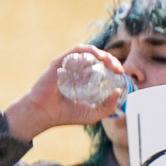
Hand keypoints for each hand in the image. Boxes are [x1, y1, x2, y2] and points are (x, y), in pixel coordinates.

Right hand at [5, 44, 122, 143]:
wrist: (43, 114)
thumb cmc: (64, 115)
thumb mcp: (92, 114)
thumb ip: (108, 107)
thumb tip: (119, 92)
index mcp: (82, 78)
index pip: (100, 66)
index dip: (113, 66)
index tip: (121, 73)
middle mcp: (75, 69)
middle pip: (96, 57)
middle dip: (111, 59)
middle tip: (119, 69)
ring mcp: (67, 64)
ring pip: (88, 51)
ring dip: (102, 54)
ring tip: (111, 63)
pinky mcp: (60, 61)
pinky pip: (77, 50)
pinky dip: (90, 51)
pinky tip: (99, 57)